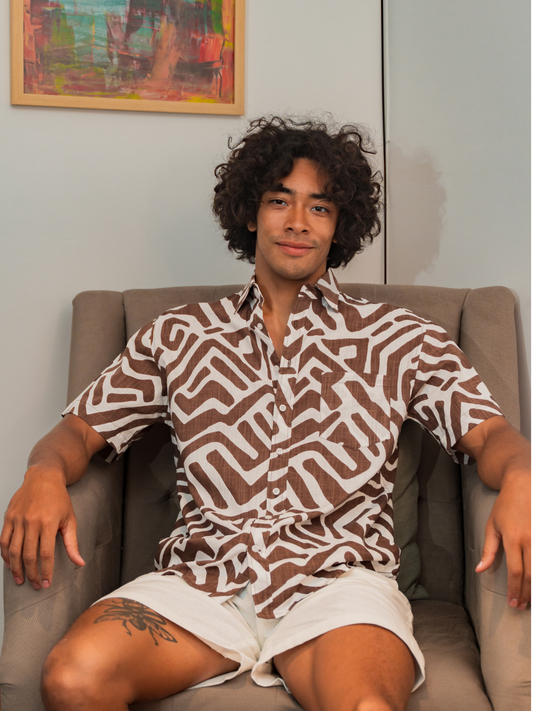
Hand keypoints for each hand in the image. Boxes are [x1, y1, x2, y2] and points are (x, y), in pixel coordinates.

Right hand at [0, 467, 84, 589]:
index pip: (46, 553)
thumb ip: (72, 543)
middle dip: (32, 573)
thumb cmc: (59, 498)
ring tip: (20, 579)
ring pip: (13, 550)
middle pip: (28, 555)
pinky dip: (5, 554)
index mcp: (48, 522)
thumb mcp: (70, 519)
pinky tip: (10, 563)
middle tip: (35, 585)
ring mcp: (18, 519)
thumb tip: (79, 563)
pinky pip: (3, 540)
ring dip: (16, 568)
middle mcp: (31, 521)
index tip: (47, 583)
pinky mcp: (9, 517)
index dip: (46, 571)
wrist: (44, 478)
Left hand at [475, 469, 529, 608]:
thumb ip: (488, 550)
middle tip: (523, 606)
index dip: (515, 590)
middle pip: (532, 574)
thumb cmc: (505, 505)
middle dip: (527, 593)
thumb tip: (480, 570)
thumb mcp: (492, 525)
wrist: (523, 484)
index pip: (516, 572)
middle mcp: (530, 539)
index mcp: (513, 538)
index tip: (514, 603)